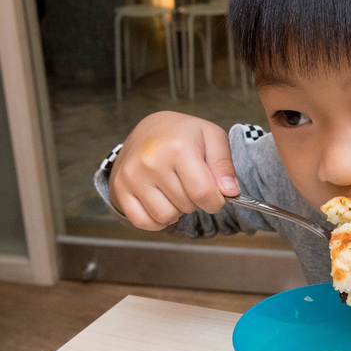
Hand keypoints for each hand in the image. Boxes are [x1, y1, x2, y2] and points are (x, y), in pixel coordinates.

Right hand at [108, 111, 239, 229]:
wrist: (149, 128)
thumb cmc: (185, 134)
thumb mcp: (212, 137)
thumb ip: (224, 166)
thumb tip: (230, 193)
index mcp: (177, 148)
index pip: (203, 193)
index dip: (216, 201)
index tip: (216, 194)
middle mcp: (151, 162)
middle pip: (186, 206)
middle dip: (196, 200)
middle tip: (189, 180)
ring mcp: (132, 177)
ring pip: (165, 216)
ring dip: (176, 209)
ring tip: (175, 187)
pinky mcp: (120, 189)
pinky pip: (142, 222)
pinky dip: (157, 219)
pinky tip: (162, 201)